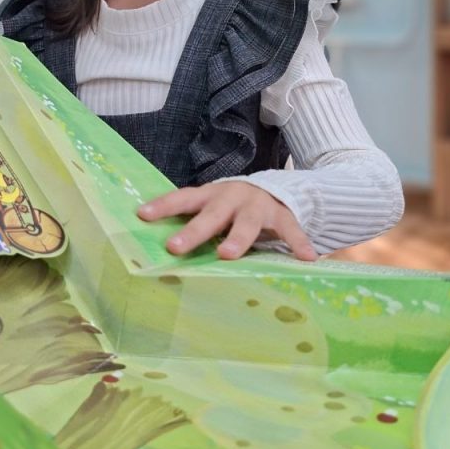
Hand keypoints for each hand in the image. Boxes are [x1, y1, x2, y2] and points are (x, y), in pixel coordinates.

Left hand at [137, 181, 316, 260]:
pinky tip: (307, 258)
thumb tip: (158, 248)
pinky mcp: (282, 215)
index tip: (142, 215)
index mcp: (211, 195)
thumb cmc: (232, 208)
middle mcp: (232, 196)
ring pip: (246, 222)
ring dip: (236, 238)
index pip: (183, 199)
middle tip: (175, 246)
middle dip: (194, 230)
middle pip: (211, 213)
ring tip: (226, 254)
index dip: (163, 206)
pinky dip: (298, 243)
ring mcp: (258, 205)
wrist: (275, 191)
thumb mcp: (213, 208)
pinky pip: (291, 229)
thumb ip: (195, 222)